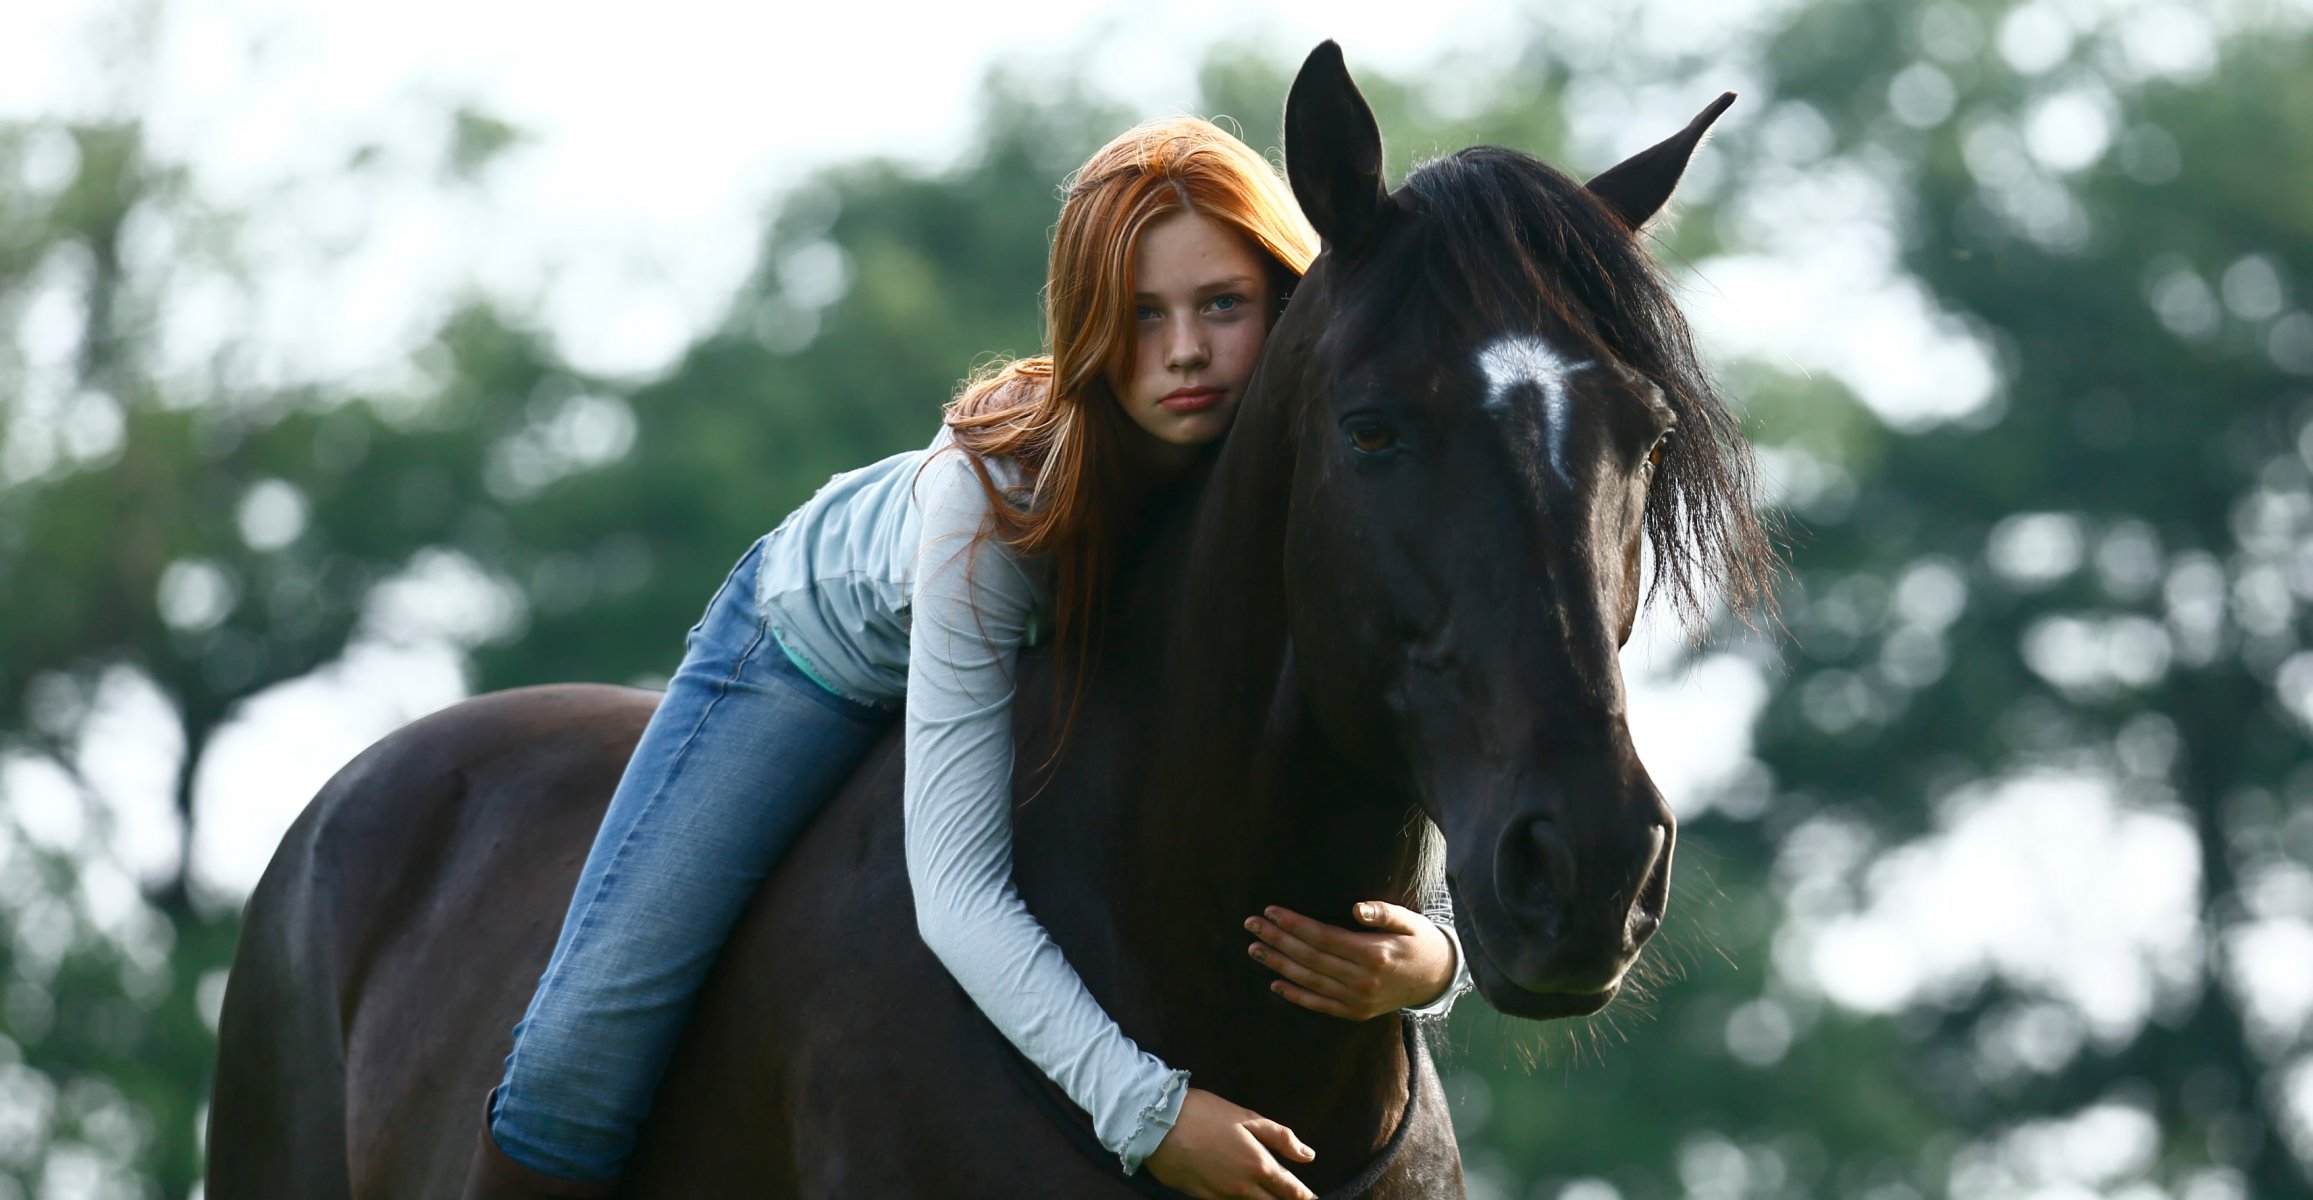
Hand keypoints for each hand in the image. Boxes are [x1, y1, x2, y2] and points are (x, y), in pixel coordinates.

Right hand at [1143, 1087, 1316, 1199]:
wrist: (1157, 1125)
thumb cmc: (1204, 1114)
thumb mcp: (1247, 1118)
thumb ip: (1280, 1138)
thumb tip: (1308, 1155)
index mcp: (1258, 1165)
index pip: (1291, 1191)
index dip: (1305, 1197)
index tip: (1313, 1199)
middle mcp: (1242, 1188)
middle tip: (1296, 1197)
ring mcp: (1221, 1196)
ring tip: (1268, 1192)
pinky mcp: (1203, 1198)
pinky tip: (1241, 1191)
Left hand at [1243, 902, 1455, 1020]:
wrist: (1437, 979)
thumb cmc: (1420, 942)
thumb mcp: (1409, 921)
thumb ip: (1383, 913)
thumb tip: (1356, 909)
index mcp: (1374, 955)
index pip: (1323, 937)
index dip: (1294, 924)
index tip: (1271, 911)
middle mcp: (1362, 980)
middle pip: (1310, 958)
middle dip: (1278, 940)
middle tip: (1252, 925)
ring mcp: (1357, 1000)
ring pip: (1310, 980)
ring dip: (1279, 965)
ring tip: (1255, 949)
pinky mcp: (1355, 1012)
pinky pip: (1320, 1004)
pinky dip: (1297, 995)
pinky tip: (1275, 984)